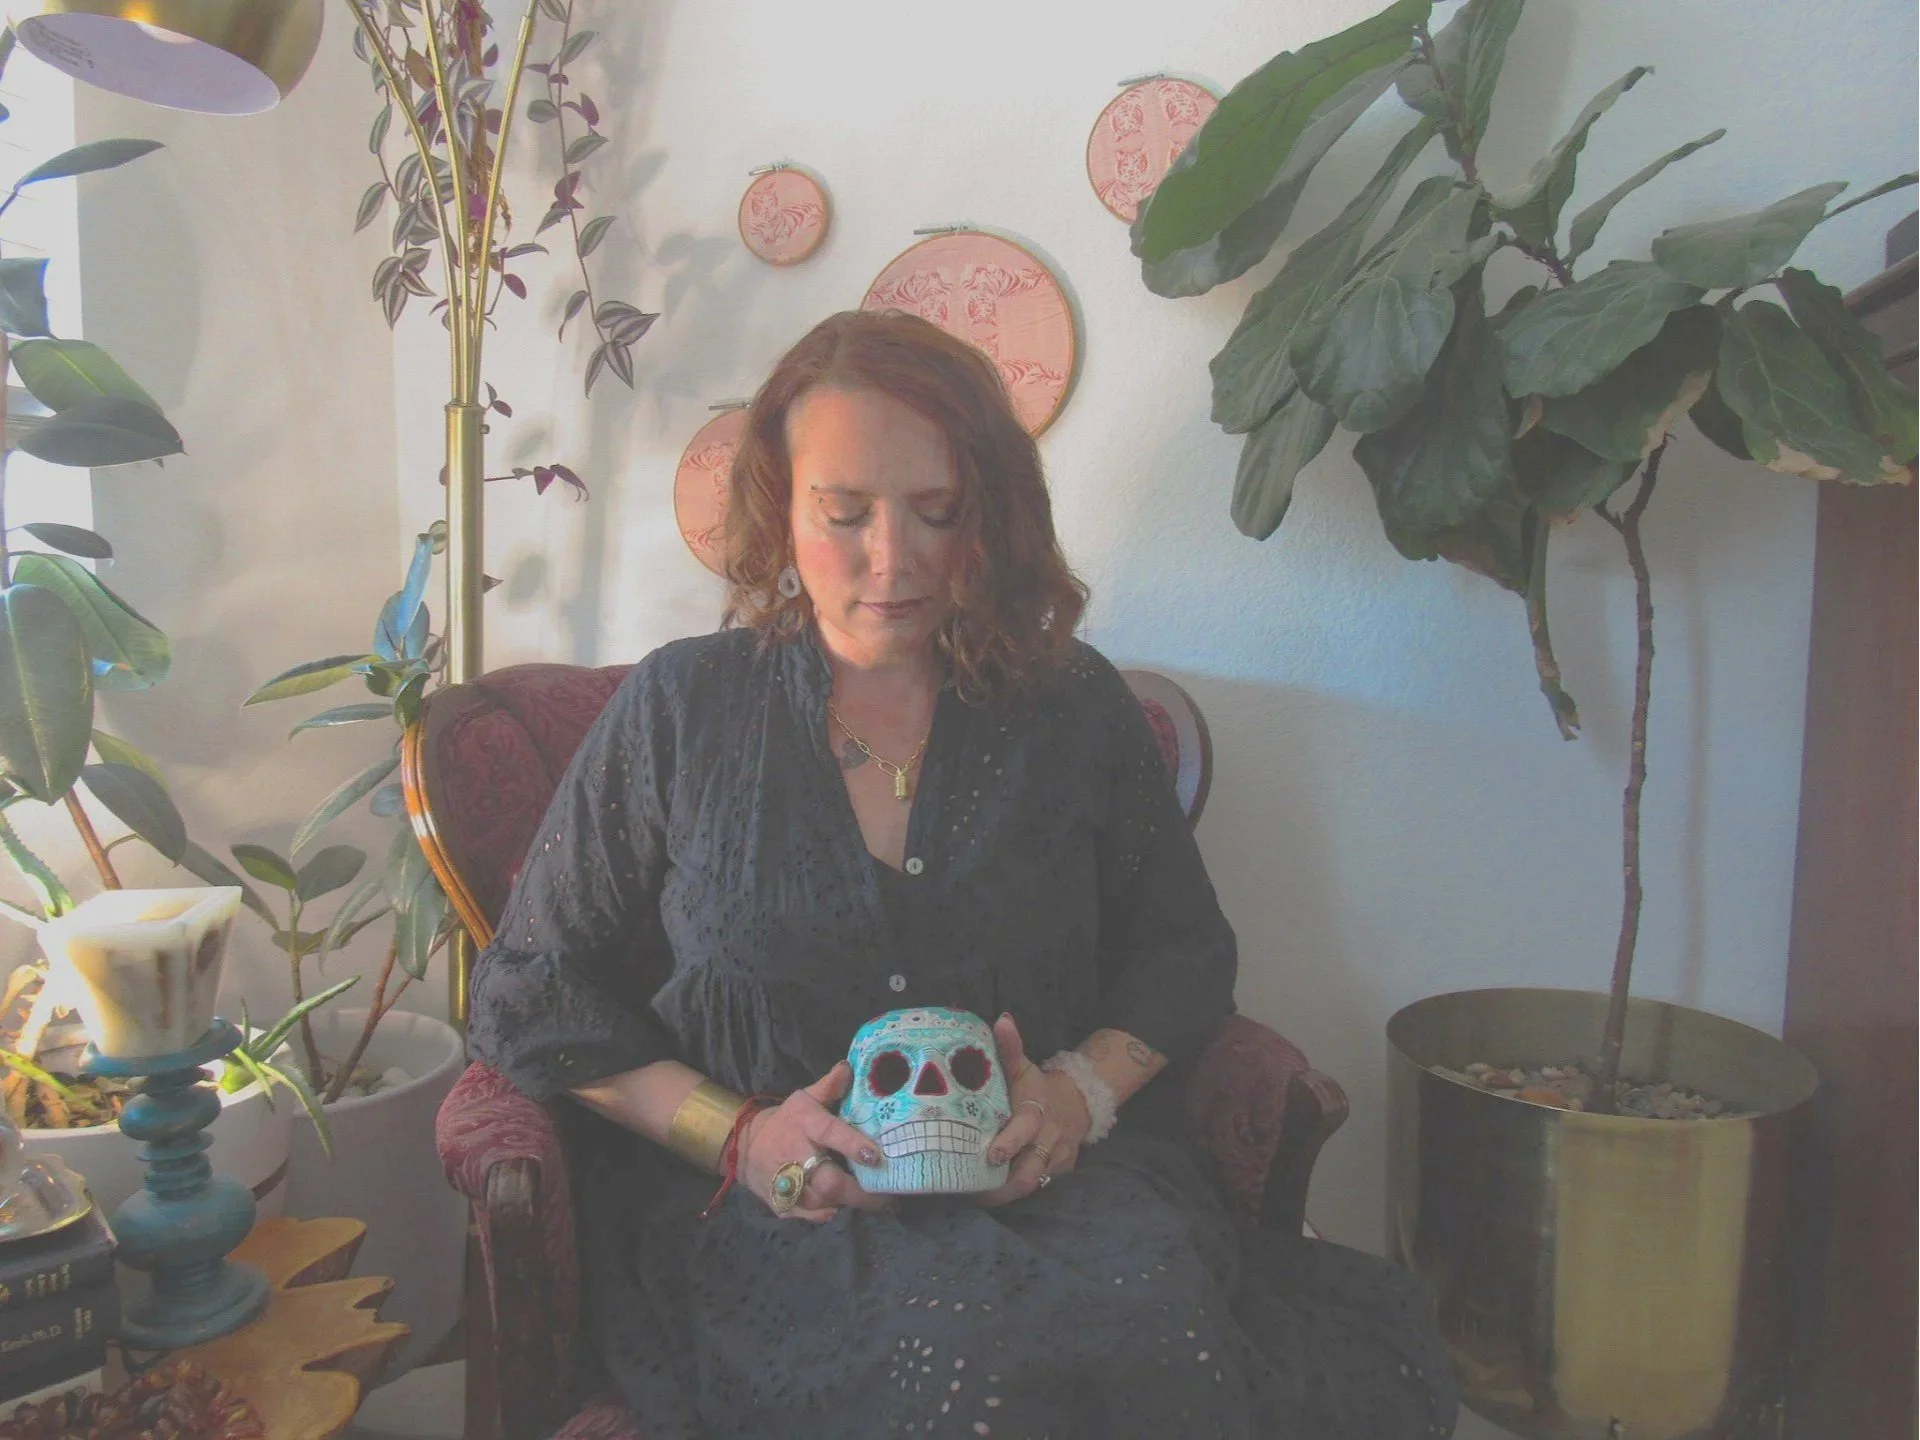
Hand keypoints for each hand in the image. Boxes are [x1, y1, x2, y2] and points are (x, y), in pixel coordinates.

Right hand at [739, 1061, 893, 1221]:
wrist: (744, 1145)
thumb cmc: (785, 1121)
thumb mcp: (803, 1098)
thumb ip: (829, 1087)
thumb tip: (849, 1068)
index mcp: (805, 1124)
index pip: (830, 1133)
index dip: (852, 1144)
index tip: (876, 1156)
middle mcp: (795, 1155)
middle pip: (828, 1181)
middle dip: (859, 1193)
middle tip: (889, 1198)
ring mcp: (786, 1183)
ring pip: (822, 1202)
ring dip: (850, 1205)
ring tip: (878, 1205)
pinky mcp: (781, 1204)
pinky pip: (809, 1216)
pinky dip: (828, 1216)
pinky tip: (847, 1211)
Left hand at [973, 1013, 1090, 1206]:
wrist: (1075, 1104)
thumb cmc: (1037, 1087)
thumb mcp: (1024, 1067)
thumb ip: (1010, 1048)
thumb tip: (1001, 1020)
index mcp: (1037, 1111)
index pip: (1026, 1129)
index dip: (1009, 1143)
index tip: (990, 1155)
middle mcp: (1048, 1140)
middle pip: (1028, 1172)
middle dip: (1000, 1186)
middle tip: (968, 1190)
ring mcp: (1054, 1160)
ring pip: (1029, 1185)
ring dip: (1001, 1194)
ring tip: (971, 1196)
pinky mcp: (1056, 1174)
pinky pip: (1033, 1188)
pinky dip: (1010, 1194)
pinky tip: (986, 1196)